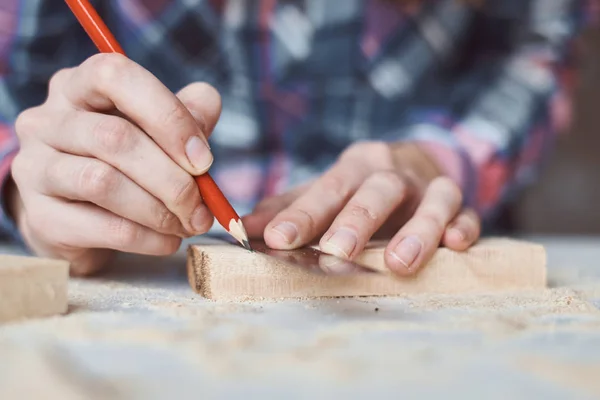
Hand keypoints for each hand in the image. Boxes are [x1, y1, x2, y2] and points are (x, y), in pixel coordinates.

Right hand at [10, 53, 220, 274]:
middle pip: (114, 138)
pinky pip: (104, 227)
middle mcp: (46, 120)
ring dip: (160, 211)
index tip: (203, 159)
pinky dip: (148, 238)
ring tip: (188, 224)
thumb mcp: (157, 130)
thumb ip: (188, 113)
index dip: (167, 116)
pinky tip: (167, 241)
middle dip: (173, 178)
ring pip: (103, 182)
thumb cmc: (125, 163)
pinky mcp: (40, 216)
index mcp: (78, 86)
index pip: (116, 76)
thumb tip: (206, 105)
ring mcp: (35, 168)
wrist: (78, 219)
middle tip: (202, 207)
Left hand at [243, 141, 480, 275]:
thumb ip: (290, 208)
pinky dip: (464, 227)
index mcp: (354, 166)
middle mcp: (393, 172)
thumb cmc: (362, 186)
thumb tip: (241, 228)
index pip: (328, 188)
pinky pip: (468, 213)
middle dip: (357, 221)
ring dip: (417, 229)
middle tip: (336, 252)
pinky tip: (457, 244)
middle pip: (377, 190)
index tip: (279, 240)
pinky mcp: (461, 205)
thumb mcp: (327, 189)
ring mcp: (430, 187)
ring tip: (400, 264)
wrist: (418, 162)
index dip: (304, 214)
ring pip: (431, 200)